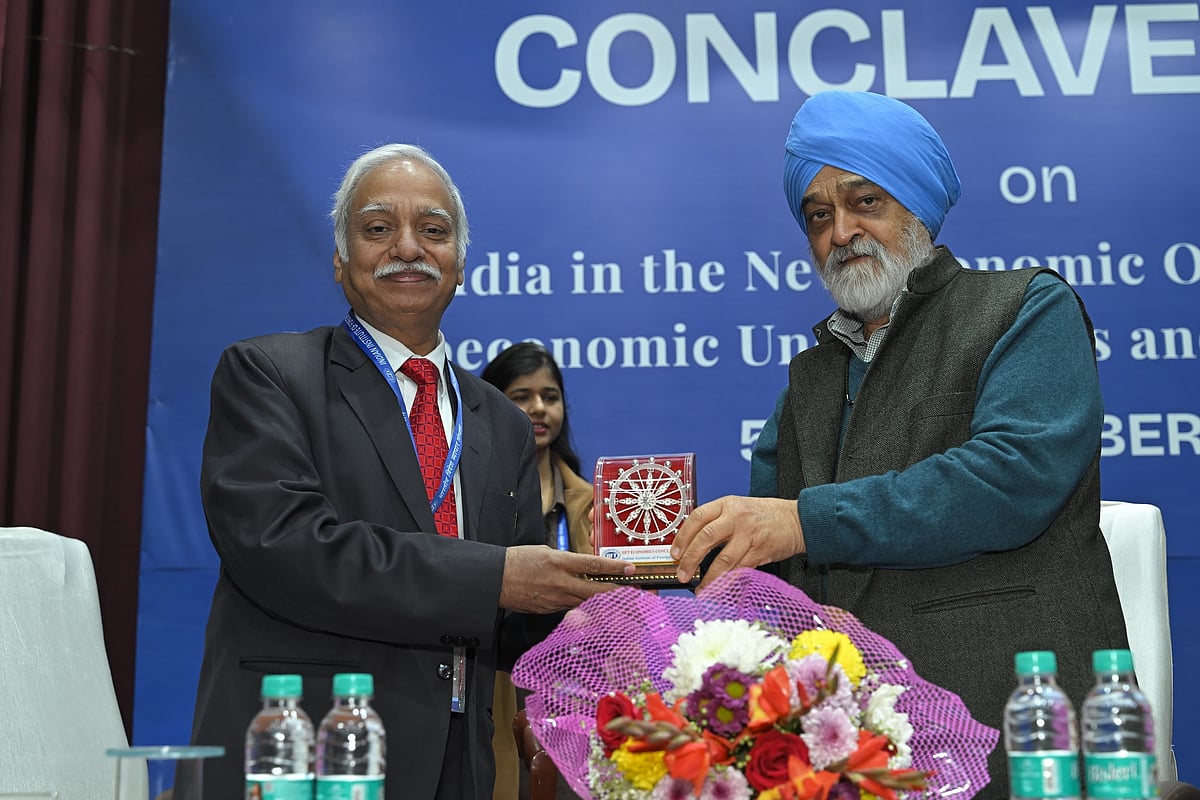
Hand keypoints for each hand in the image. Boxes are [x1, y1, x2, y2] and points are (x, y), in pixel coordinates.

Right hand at [499, 546, 634, 613]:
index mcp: (559, 562)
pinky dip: (584, 606)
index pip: (594, 565)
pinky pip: (572, 608)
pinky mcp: (550, 609)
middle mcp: (560, 582)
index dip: (615, 567)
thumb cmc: (518, 560)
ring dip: (603, 601)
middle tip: (634, 591)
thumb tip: (583, 567)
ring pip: (587, 602)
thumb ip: (567, 561)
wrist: (495, 579)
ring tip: (619, 598)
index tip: (630, 568)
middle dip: (618, 591)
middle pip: (596, 590)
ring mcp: (556, 599)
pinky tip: (593, 605)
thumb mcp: (546, 552)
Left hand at [670, 496, 804, 588]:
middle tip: (682, 574)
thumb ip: (716, 522)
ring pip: (724, 558)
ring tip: (700, 589)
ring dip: (710, 577)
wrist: (796, 519)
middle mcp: (736, 517)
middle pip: (706, 538)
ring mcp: (749, 534)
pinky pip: (741, 570)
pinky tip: (720, 589)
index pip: (697, 517)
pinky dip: (729, 582)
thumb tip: (691, 545)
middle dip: (691, 558)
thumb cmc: (764, 515)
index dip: (683, 537)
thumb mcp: (737, 508)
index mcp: (726, 505)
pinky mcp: (760, 551)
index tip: (675, 553)